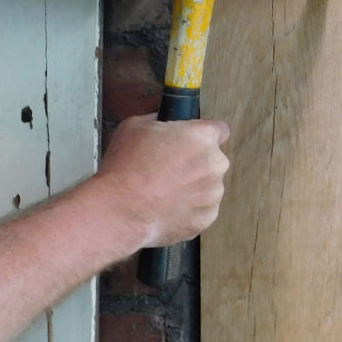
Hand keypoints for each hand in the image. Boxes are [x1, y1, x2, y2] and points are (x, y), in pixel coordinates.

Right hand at [97, 113, 230, 247]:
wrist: (121, 209)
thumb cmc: (127, 168)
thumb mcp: (136, 126)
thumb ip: (159, 122)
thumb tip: (160, 124)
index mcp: (202, 137)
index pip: (219, 130)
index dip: (203, 135)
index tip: (193, 142)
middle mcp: (215, 164)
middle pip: (212, 160)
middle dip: (194, 163)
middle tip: (168, 168)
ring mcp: (212, 194)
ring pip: (207, 186)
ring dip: (192, 187)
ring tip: (163, 191)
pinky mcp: (205, 218)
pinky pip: (201, 210)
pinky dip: (187, 210)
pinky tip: (165, 207)